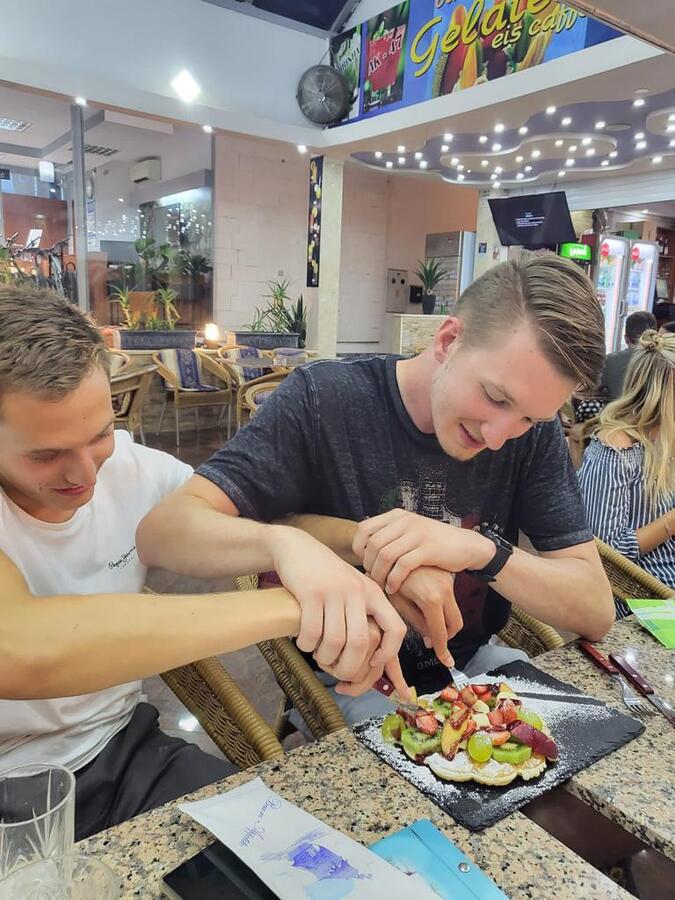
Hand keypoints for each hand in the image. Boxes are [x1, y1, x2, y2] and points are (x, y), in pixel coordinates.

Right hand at [269, 526, 407, 692]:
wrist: (297, 548)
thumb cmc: (327, 577)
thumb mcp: (354, 589)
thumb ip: (366, 614)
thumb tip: (379, 657)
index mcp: (374, 593)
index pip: (396, 629)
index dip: (389, 653)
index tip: (373, 662)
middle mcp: (357, 591)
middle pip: (360, 642)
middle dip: (348, 667)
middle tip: (336, 671)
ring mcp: (334, 591)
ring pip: (335, 640)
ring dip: (324, 656)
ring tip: (318, 654)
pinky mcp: (310, 592)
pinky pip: (312, 631)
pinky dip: (307, 644)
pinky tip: (303, 641)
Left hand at [353, 509, 492, 593]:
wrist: (467, 545)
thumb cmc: (434, 544)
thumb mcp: (409, 533)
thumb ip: (389, 537)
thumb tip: (362, 550)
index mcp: (397, 516)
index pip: (364, 529)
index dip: (359, 548)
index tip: (364, 563)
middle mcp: (405, 521)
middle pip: (373, 544)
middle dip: (368, 565)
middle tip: (372, 580)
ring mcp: (418, 533)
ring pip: (385, 555)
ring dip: (379, 575)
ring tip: (381, 586)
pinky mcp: (429, 548)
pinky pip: (403, 565)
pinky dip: (394, 579)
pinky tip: (394, 588)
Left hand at [390, 566, 461, 667]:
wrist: (397, 541)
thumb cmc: (389, 572)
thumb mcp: (397, 599)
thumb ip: (414, 621)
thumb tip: (429, 639)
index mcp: (431, 598)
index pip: (440, 633)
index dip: (442, 650)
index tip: (446, 662)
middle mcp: (444, 590)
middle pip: (455, 624)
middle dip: (447, 637)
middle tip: (435, 644)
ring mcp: (447, 582)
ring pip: (454, 611)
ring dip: (444, 622)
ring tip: (427, 626)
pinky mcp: (446, 576)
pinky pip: (449, 600)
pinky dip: (442, 609)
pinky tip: (427, 610)